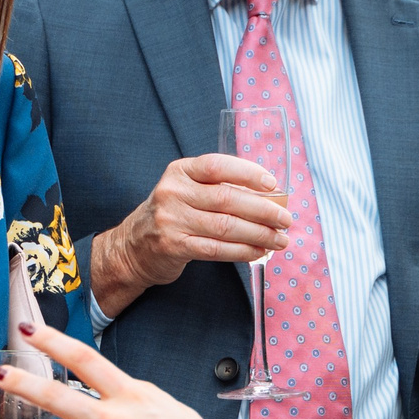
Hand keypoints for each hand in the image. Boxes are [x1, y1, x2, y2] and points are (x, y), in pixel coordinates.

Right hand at [88, 154, 292, 316]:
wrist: (133, 246)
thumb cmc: (173, 215)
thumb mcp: (187, 191)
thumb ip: (219, 188)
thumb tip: (269, 197)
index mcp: (180, 171)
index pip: (217, 166)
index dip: (248, 173)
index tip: (272, 184)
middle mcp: (173, 193)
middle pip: (227, 199)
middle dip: (263, 210)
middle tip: (285, 219)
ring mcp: (172, 220)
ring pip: (226, 226)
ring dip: (259, 234)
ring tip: (280, 239)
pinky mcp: (175, 246)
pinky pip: (217, 249)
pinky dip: (243, 251)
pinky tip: (259, 252)